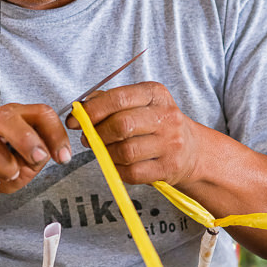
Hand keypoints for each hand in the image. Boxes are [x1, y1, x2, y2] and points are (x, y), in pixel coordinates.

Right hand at [0, 103, 71, 209]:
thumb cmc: (1, 170)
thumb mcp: (27, 165)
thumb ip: (37, 158)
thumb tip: (43, 153)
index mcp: (16, 118)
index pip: (40, 113)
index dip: (55, 134)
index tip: (64, 157)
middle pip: (8, 117)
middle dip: (27, 141)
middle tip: (37, 159)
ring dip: (6, 168)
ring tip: (7, 176)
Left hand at [67, 82, 199, 186]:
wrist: (192, 151)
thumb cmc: (155, 124)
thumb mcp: (138, 104)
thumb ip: (108, 101)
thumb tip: (79, 109)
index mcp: (156, 94)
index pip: (119, 98)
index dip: (92, 110)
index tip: (75, 120)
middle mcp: (167, 116)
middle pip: (121, 125)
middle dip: (97, 134)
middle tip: (88, 138)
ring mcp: (171, 143)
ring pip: (125, 151)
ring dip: (106, 153)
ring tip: (104, 150)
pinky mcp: (169, 168)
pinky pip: (132, 172)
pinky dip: (118, 169)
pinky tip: (118, 163)